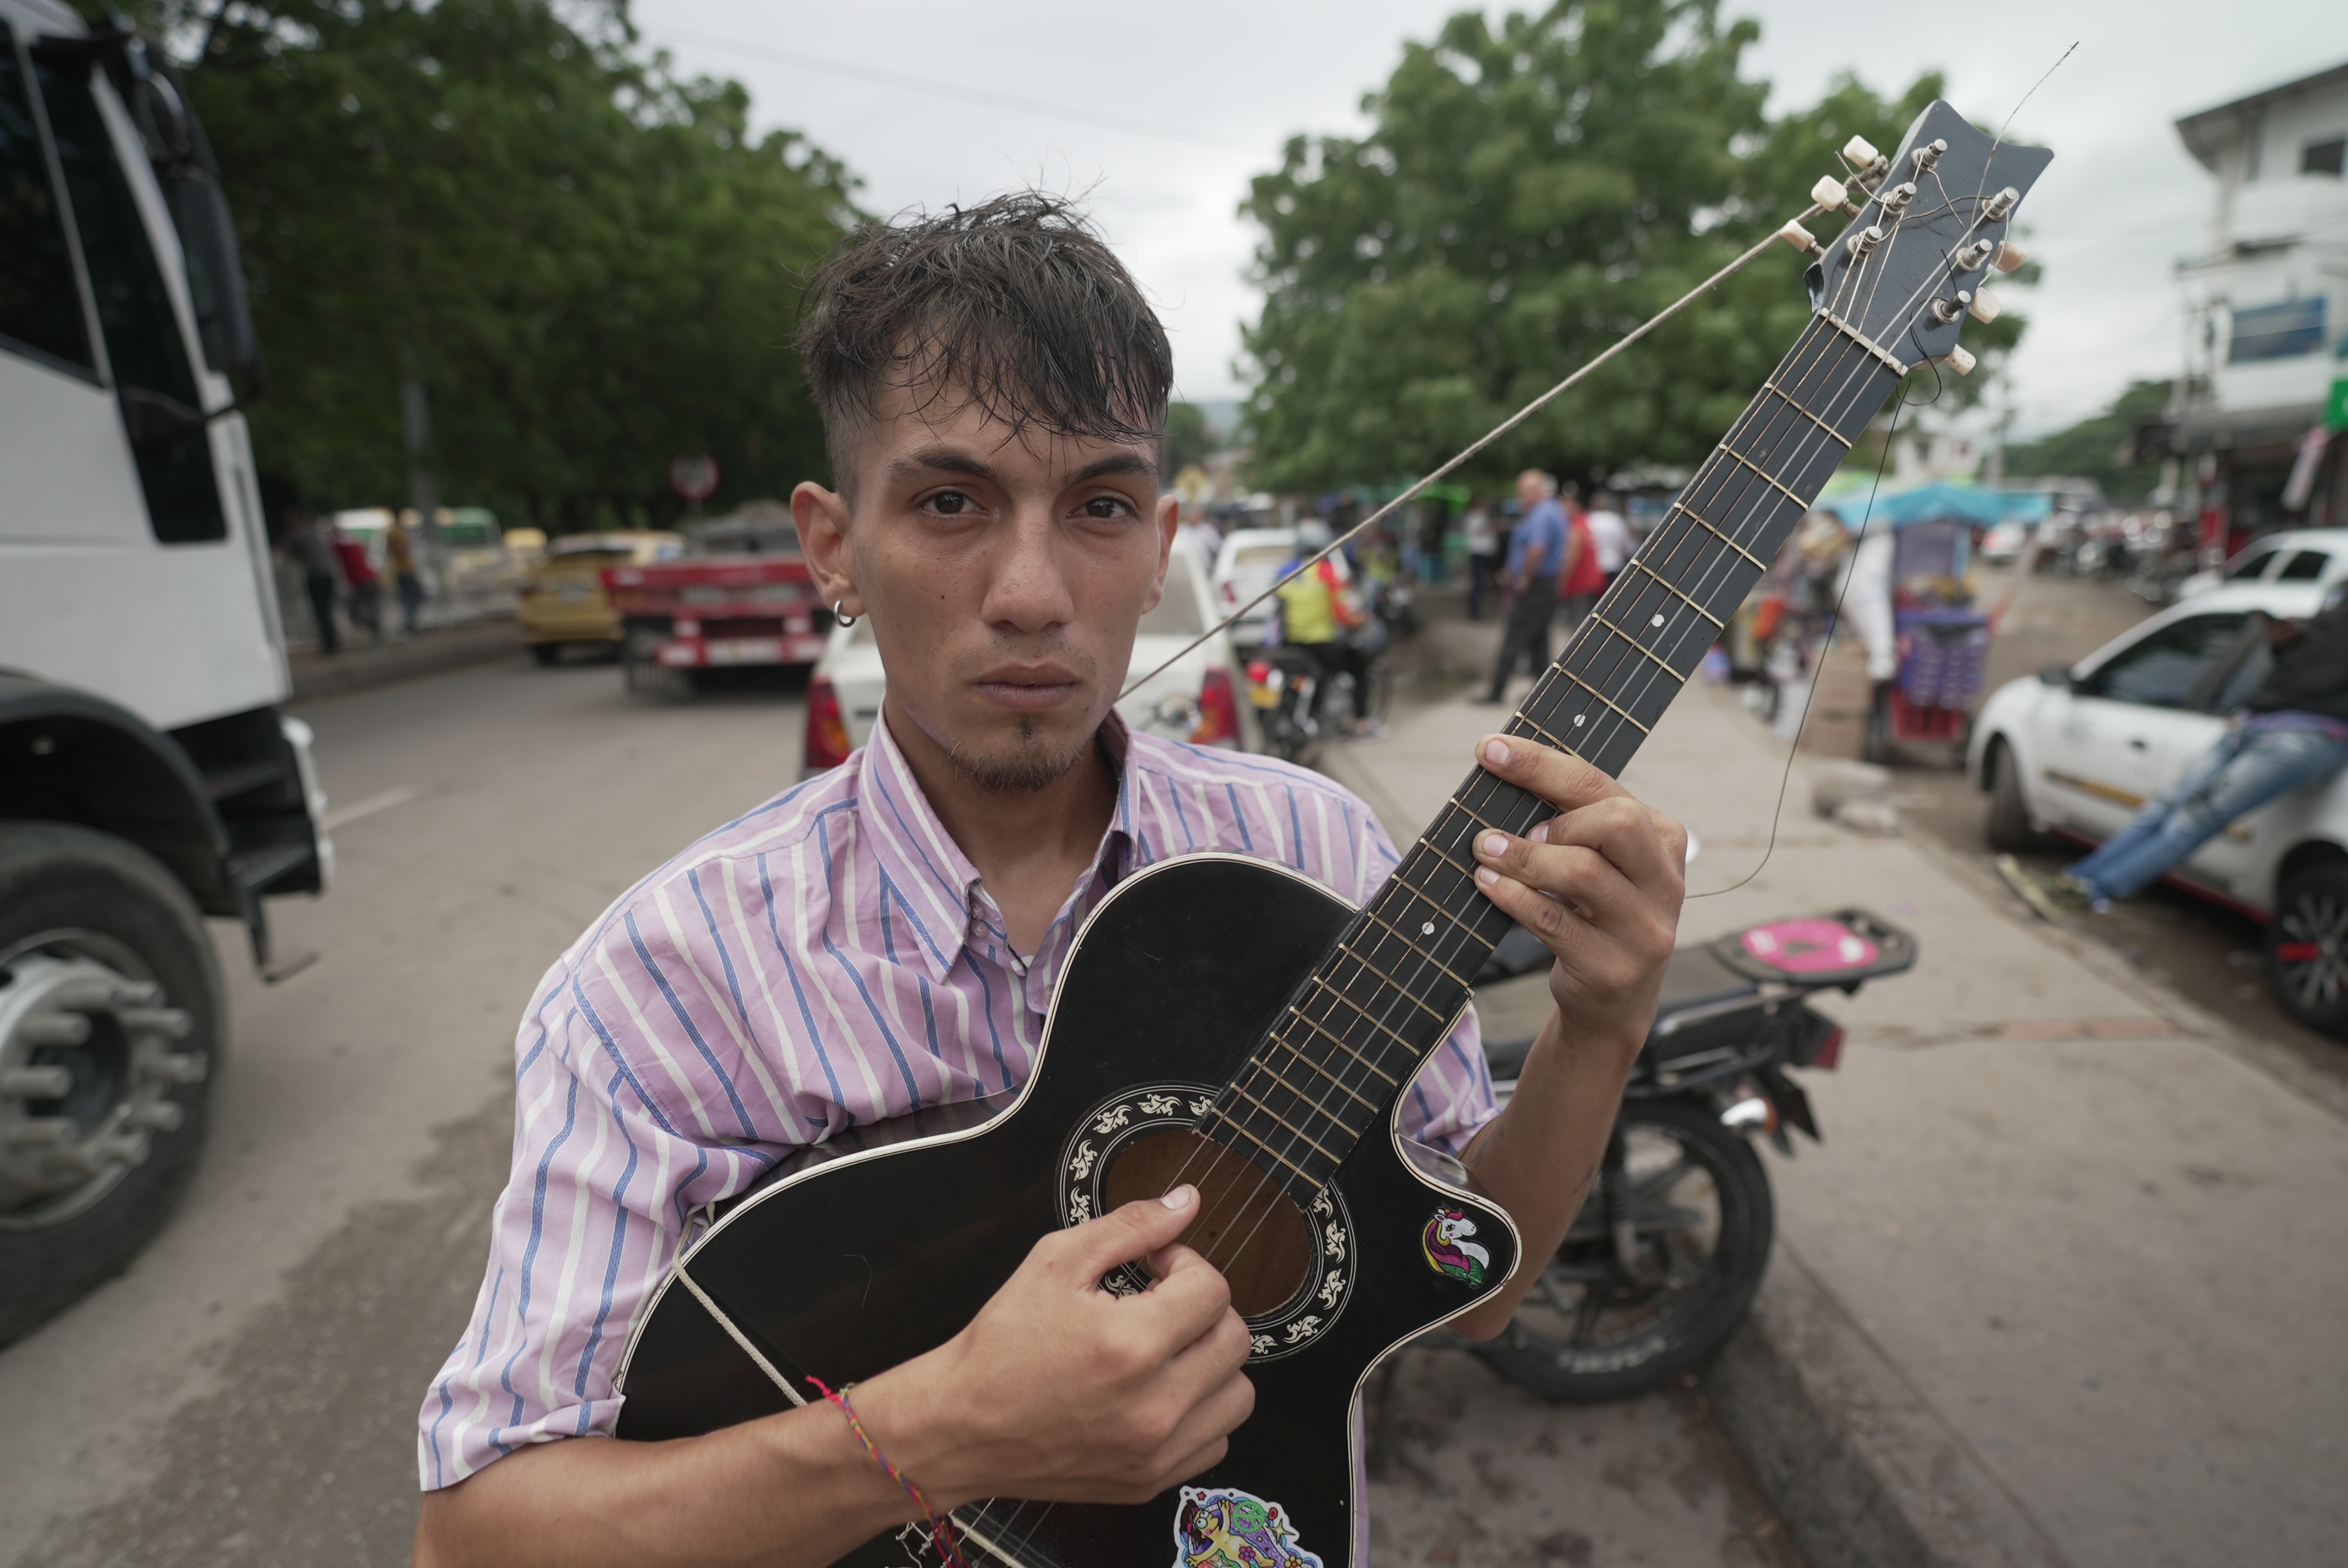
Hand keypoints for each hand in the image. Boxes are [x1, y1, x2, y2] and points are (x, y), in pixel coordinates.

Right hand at [855, 1186, 1253, 1509]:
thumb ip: (1130, 1225)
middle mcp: (1155, 1405)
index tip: (1156, 1268)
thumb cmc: (1001, 1346)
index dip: (1186, 1264)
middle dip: (1203, 1309)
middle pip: (1235, 1340)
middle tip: (1161, 1304)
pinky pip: (1214, 1443)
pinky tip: (1160, 1393)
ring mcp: (1155, 1451)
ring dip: (1212, 1363)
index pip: (1213, 1290)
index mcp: (1133, 1345)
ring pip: (1237, 1396)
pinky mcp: (1149, 1481)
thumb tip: (1187, 1201)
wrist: (960, 1428)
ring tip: (1167, 1350)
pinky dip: (1200, 1414)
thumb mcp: (1056, 1263)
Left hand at [1467, 735, 1685, 1045]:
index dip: (1542, 764)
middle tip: (1509, 831)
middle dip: (1552, 817)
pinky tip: (1488, 884)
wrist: (1613, 1003)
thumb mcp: (1599, 865)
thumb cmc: (1594, 916)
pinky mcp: (1612, 967)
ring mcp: (1644, 928)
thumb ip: (1572, 824)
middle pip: (1615, 821)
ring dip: (1521, 857)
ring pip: (1582, 872)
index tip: (1490, 749)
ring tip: (1484, 852)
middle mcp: (1665, 881)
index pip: (1603, 786)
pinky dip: (1513, 897)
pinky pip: (1554, 920)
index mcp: (1664, 839)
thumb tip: (1503, 776)